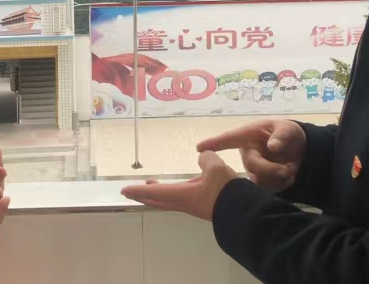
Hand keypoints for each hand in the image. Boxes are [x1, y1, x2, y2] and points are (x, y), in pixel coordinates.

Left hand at [120, 151, 237, 220]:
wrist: (244, 211)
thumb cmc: (226, 191)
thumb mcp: (215, 167)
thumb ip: (206, 158)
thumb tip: (203, 156)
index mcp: (183, 195)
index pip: (155, 192)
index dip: (139, 190)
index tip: (124, 190)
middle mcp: (185, 203)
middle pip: (158, 200)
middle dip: (144, 195)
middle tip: (132, 192)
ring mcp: (194, 206)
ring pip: (169, 200)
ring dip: (158, 194)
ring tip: (152, 184)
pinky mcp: (203, 206)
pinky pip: (181, 198)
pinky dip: (172, 192)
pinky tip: (182, 187)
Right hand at [197, 119, 305, 191]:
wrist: (300, 152)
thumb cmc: (288, 135)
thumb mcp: (288, 129)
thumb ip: (282, 135)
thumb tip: (272, 146)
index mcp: (249, 136)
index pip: (229, 139)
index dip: (214, 144)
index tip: (200, 149)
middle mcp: (247, 153)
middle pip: (252, 165)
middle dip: (271, 169)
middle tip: (288, 169)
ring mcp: (252, 169)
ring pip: (259, 180)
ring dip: (278, 177)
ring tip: (290, 170)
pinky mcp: (259, 183)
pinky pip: (266, 189)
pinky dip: (281, 184)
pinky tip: (288, 177)